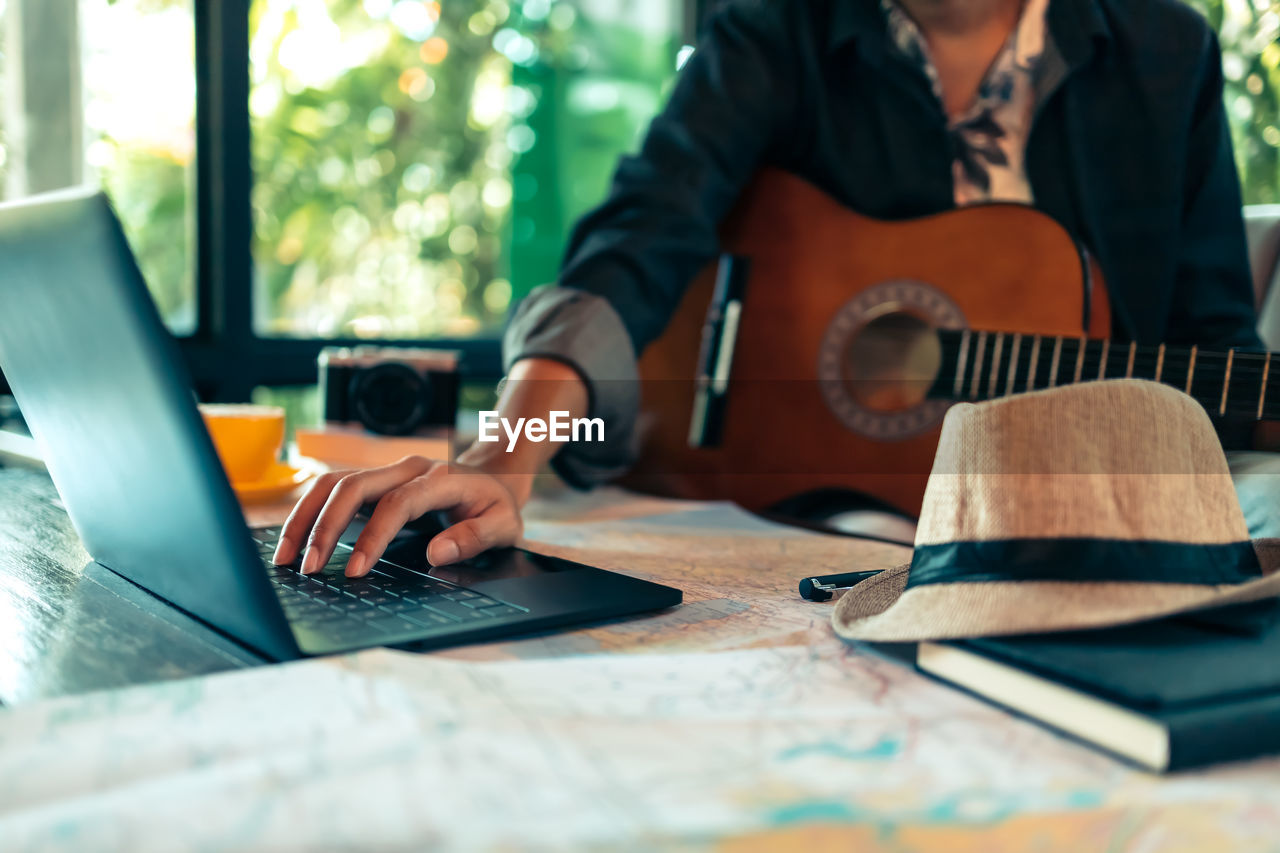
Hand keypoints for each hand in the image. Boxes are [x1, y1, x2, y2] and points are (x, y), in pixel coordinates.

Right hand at [272, 456, 523, 577]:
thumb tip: (436, 553)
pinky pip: (334, 489)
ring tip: (286, 557)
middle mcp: (407, 468)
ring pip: (334, 483)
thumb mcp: (504, 524)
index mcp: (440, 479)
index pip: (397, 504)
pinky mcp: (373, 480)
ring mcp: (387, 471)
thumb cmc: (496, 505)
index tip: (356, 571)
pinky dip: (310, 512)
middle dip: (325, 527)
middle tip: (309, 568)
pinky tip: (296, 540)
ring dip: (306, 517)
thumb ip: (475, 537)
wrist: (493, 474)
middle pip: (353, 486)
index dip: (373, 536)